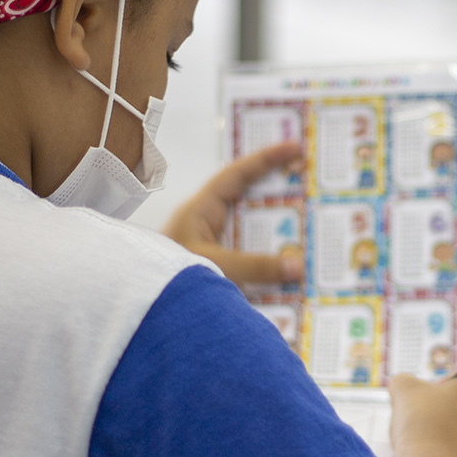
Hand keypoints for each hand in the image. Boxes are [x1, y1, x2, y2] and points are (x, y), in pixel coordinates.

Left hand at [162, 142, 304, 285]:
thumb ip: (254, 266)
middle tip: (312, 188)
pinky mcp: (217, 271)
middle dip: (279, 196)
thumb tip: (297, 265)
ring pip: (251, 233)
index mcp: (200, 210)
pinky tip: (289, 273)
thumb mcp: (213, 266)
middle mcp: (206, 225)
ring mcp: (212, 248)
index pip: (236, 175)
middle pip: (249, 202)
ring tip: (311, 231)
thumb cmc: (166, 278)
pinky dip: (267, 264)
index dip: (265, 159)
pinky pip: (248, 261)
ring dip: (277, 234)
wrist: (143, 309)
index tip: (295, 148)